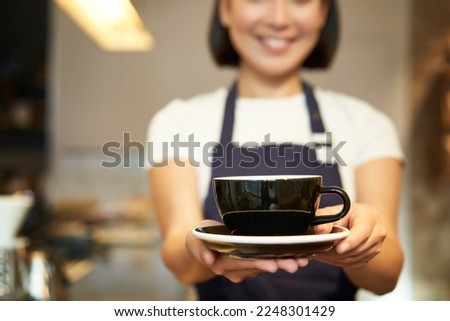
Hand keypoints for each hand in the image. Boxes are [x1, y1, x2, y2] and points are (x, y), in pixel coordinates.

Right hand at [186, 220, 309, 282]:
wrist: (202, 247)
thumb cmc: (199, 239)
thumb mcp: (194, 240)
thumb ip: (200, 248)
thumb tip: (207, 258)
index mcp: (223, 263)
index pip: (242, 263)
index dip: (257, 264)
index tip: (273, 265)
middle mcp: (236, 269)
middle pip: (259, 266)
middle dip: (278, 264)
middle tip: (295, 264)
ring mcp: (246, 267)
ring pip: (267, 264)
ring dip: (285, 262)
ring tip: (303, 260)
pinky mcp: (254, 262)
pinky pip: (270, 260)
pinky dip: (284, 257)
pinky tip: (299, 254)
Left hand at [313, 203, 386, 267]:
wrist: (354, 220)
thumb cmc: (343, 214)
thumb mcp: (331, 212)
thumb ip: (324, 220)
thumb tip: (321, 231)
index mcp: (369, 215)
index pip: (363, 230)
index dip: (352, 241)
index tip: (339, 249)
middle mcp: (377, 231)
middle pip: (359, 247)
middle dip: (338, 252)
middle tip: (320, 251)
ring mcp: (376, 245)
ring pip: (355, 258)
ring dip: (336, 258)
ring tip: (321, 253)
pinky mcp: (370, 256)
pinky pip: (354, 263)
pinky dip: (340, 261)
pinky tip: (328, 256)